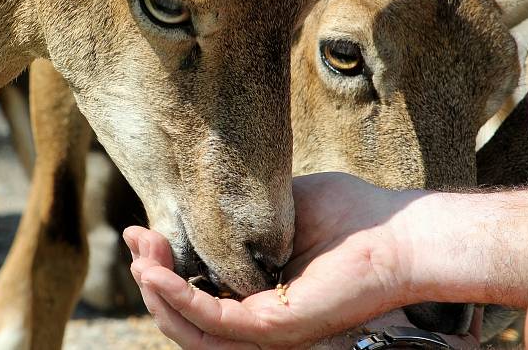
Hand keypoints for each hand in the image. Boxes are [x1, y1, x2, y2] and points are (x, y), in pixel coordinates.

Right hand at [124, 173, 425, 348]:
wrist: (394, 234)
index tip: (140, 227)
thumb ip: (239, 213)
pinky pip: (211, 320)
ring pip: (187, 326)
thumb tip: (202, 198)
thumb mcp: (277, 209)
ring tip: (138, 255)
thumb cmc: (347, 217)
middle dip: (149, 274)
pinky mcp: (270, 329)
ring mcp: (261, 328)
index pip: (194, 288)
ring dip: (155, 290)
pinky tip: (155, 271)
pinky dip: (178, 297)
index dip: (161, 264)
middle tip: (134, 236)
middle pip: (182, 311)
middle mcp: (253, 315)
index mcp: (254, 291)